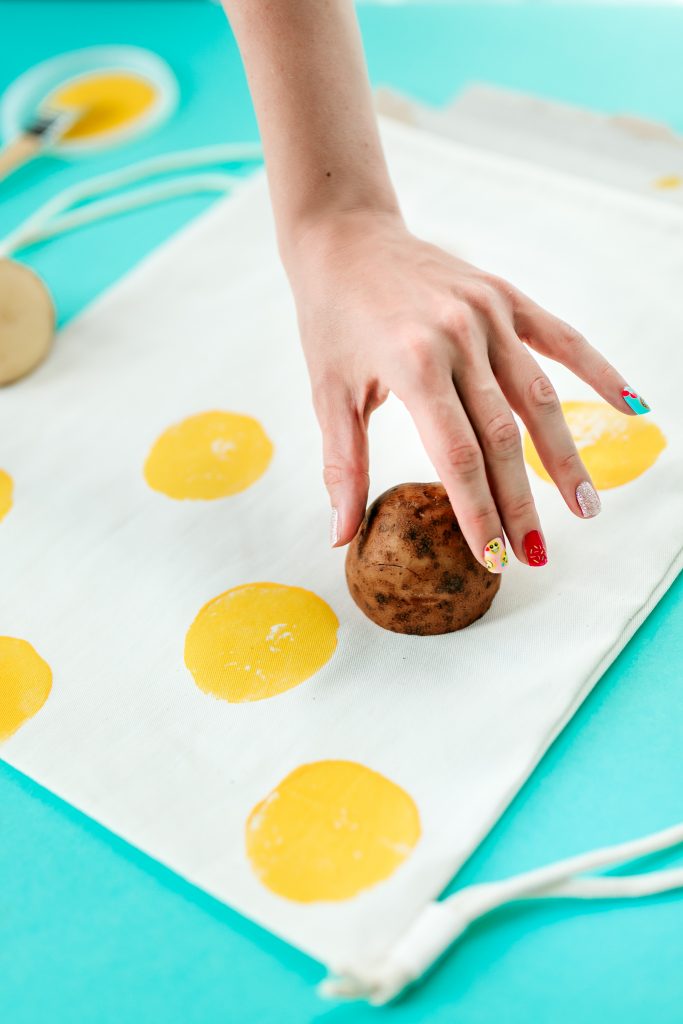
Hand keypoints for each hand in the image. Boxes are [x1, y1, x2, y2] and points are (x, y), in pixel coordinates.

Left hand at [286, 208, 634, 569]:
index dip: (478, 512)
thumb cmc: (332, 320)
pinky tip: (632, 406)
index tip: (493, 558)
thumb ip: (343, 466)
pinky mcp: (505, 296)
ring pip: (539, 398)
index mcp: (414, 364)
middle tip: (535, 556)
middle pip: (504, 438)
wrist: (345, 237)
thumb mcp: (328, 394)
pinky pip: (561, 338)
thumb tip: (340, 537)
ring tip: (585, 507)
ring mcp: (488, 313)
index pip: (457, 456)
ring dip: (565, 457)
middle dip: (521, 503)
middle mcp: (459, 337)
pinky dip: (599, 371)